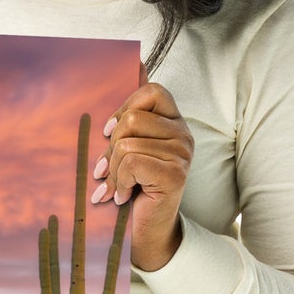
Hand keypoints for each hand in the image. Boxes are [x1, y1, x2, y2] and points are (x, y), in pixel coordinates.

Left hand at [89, 63, 193, 271]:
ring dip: (114, 169)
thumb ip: (131, 111)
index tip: (109, 134)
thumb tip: (135, 60)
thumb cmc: (133, 187)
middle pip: (134, 117)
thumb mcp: (126, 146)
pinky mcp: (175, 174)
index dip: (124, 108)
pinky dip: (119, 181)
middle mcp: (183, 135)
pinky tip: (123, 196)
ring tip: (117, 186)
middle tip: (110, 169)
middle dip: (112, 146)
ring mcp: (182, 154)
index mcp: (173, 123)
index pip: (152, 90)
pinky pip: (132, 161)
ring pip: (128, 142)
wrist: (146, 233)